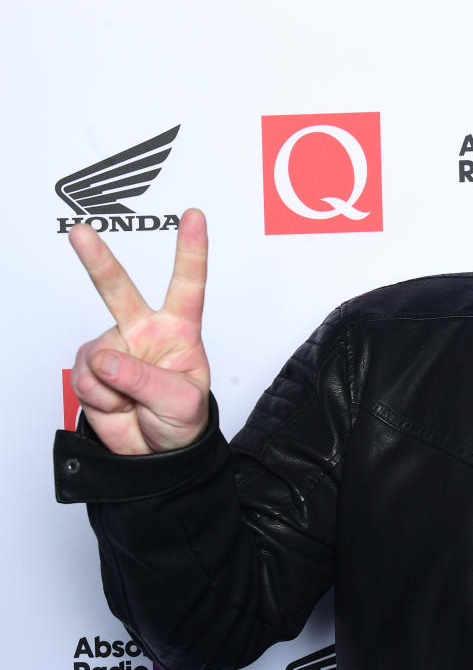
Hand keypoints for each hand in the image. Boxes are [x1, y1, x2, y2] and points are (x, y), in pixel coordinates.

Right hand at [67, 208, 210, 454]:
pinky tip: (115, 402)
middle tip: (80, 233)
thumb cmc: (183, 420)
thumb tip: (105, 357)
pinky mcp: (92, 368)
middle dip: (97, 260)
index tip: (194, 216)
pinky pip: (84, 376)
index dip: (191, 250)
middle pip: (119, 290)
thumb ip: (145, 378)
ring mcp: (115, 348)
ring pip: (98, 352)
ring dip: (112, 383)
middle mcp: (144, 331)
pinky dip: (96, 394)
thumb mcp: (181, 401)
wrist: (156, 453)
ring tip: (132, 400)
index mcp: (180, 331)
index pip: (188, 285)